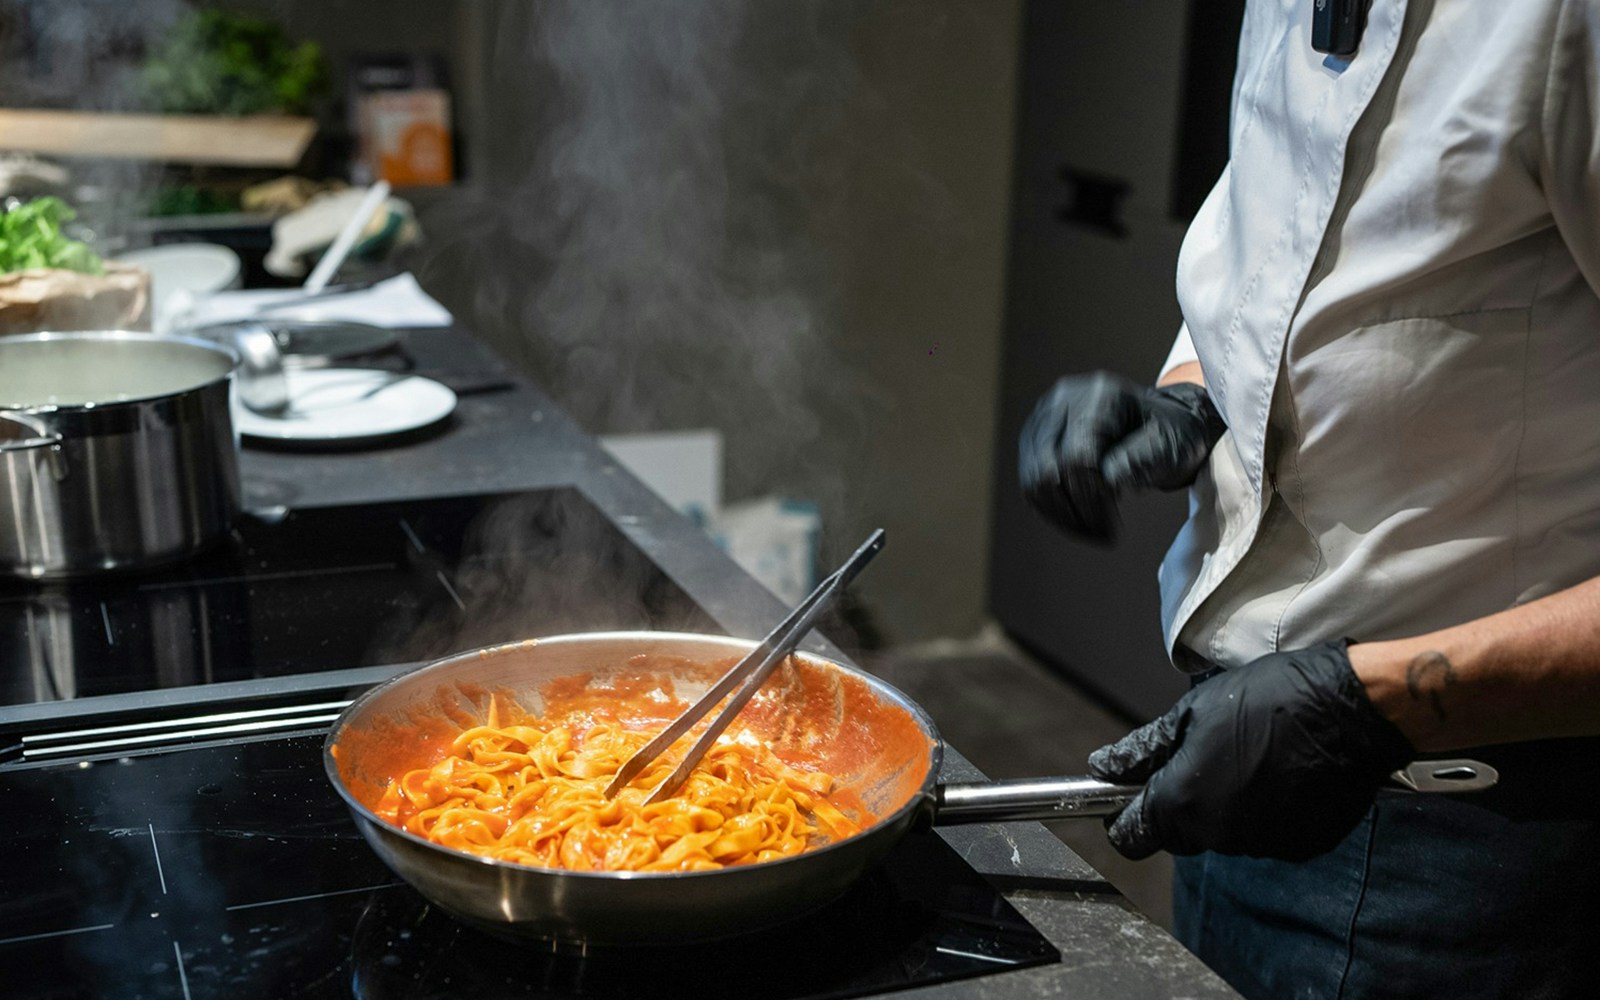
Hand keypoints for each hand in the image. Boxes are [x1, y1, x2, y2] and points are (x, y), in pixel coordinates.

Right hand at [1018, 372, 1224, 540]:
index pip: (1077, 456)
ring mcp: (1044, 418)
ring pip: (1033, 478)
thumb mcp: (1170, 445)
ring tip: (1091, 530)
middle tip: (1102, 534)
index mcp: (1099, 396)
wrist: (1162, 422)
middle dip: (1074, 510)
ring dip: (1060, 514)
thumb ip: (1141, 459)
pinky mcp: (1035, 437)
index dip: (1090, 498)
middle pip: (1048, 468)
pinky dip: (1050, 508)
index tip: (1111, 525)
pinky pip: (1030, 481)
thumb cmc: (1170, 433)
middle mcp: (1063, 401)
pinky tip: (1076, 521)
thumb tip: (1108, 480)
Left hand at [1088, 641, 1414, 860]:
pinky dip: (1263, 810)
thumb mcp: (1192, 712)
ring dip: (1224, 804)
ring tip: (1249, 754)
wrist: (1351, 709)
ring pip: (1222, 833)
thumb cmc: (1271, 699)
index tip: (1128, 794)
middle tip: (1200, 755)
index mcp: (1182, 802)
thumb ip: (1142, 749)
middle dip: (1178, 803)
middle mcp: (1218, 834)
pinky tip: (1280, 772)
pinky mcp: (1299, 846)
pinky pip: (1264, 834)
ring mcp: (1261, 844)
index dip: (1123, 814)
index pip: (1130, 837)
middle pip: (1178, 834)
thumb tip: (1103, 767)